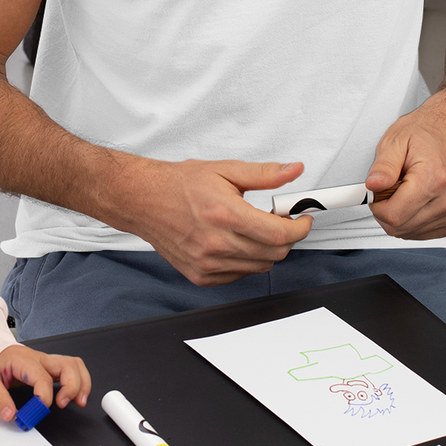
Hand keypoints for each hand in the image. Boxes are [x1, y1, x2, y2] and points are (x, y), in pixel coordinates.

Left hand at [0, 345, 90, 422]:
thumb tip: (10, 414)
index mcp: (23, 360)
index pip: (42, 377)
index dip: (44, 397)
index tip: (37, 411)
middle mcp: (39, 359)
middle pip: (67, 365)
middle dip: (72, 386)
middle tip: (63, 404)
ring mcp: (47, 362)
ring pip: (74, 365)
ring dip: (81, 383)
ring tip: (79, 401)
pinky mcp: (50, 368)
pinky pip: (72, 369)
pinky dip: (80, 382)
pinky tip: (76, 397)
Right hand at [112, 157, 313, 285]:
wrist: (143, 200)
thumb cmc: (178, 184)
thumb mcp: (225, 169)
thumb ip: (264, 174)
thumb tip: (293, 171)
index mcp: (224, 214)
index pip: (278, 234)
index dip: (299, 228)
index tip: (302, 220)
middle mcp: (215, 243)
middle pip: (274, 254)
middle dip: (286, 237)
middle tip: (279, 220)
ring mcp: (207, 263)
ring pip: (260, 266)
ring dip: (267, 249)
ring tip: (253, 228)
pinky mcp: (201, 276)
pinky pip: (240, 274)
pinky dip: (246, 260)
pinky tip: (235, 241)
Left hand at [366, 94, 445, 239]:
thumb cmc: (425, 134)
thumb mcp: (395, 141)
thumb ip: (383, 167)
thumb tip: (373, 186)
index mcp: (433, 179)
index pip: (393, 215)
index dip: (377, 207)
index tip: (377, 193)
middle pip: (400, 227)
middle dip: (386, 211)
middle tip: (390, 188)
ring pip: (410, 233)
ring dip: (399, 216)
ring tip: (404, 191)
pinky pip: (424, 233)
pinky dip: (412, 222)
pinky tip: (414, 202)